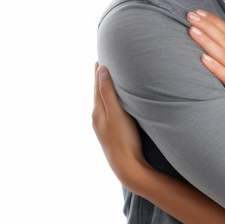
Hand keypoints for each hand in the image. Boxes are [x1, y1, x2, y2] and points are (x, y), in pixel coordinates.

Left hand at [92, 63, 147, 188]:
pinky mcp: (112, 132)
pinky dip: (110, 101)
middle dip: (101, 79)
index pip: (98, 85)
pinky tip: (116, 104)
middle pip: (98, 93)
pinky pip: (109, 110)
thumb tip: (102, 71)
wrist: (126, 166)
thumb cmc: (123, 139)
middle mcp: (98, 117)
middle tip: (104, 64)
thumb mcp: (116, 113)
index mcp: (97, 110)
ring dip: (106, 90)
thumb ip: (108, 93)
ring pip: (103, 102)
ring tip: (110, 80)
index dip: (100, 71)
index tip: (101, 57)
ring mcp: (104, 126)